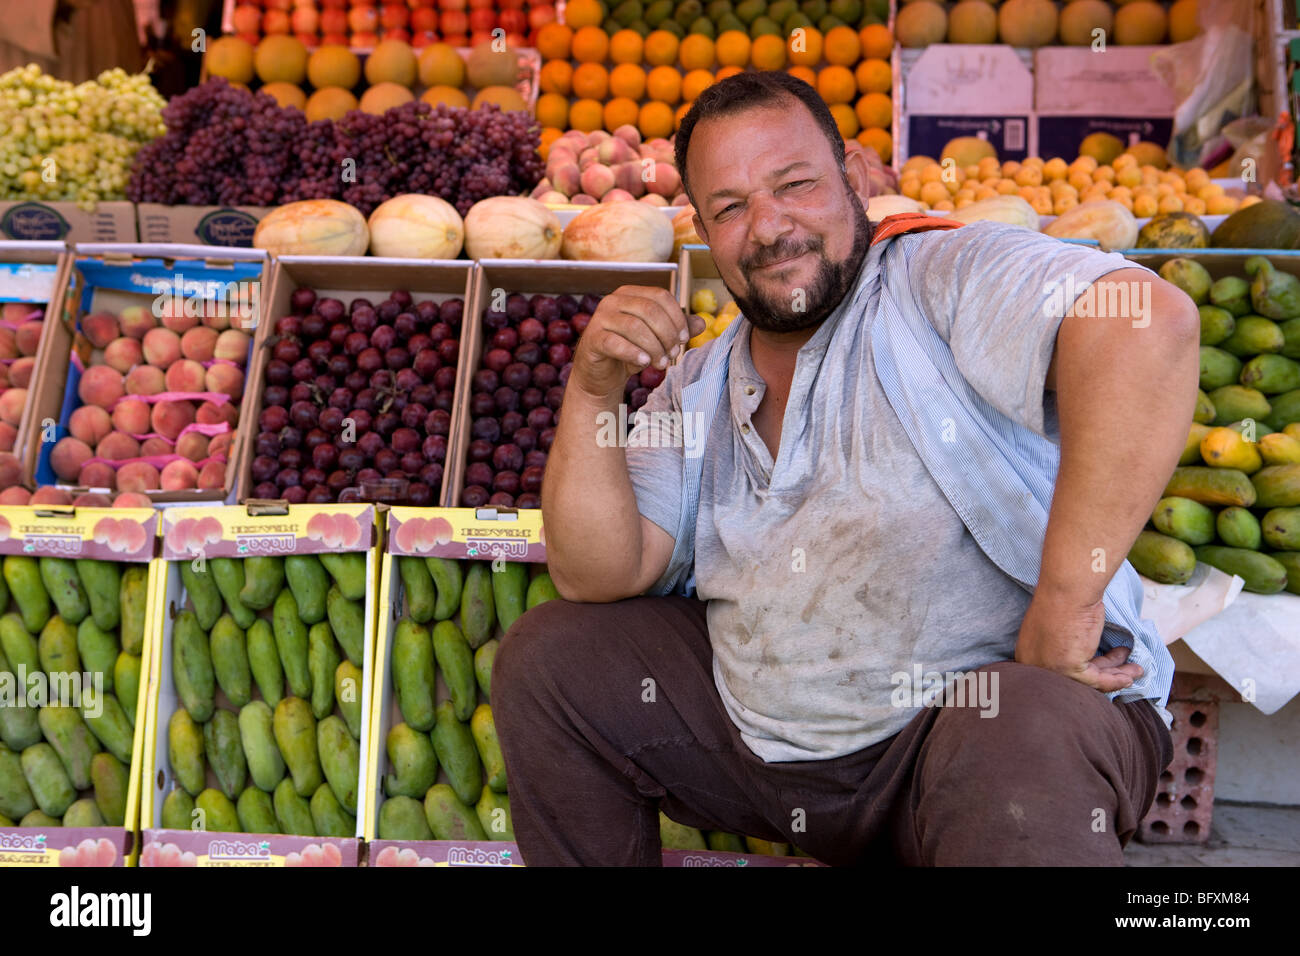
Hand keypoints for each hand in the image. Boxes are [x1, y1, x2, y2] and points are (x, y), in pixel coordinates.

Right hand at [570, 286, 705, 401]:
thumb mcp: (657, 340)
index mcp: (630, 294)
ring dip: (654, 347)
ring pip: (634, 326)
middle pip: (649, 310)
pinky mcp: (592, 338)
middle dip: (667, 334)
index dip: (677, 317)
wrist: (602, 375)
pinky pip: (615, 342)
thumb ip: (677, 330)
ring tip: (662, 363)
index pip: (660, 296)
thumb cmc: (631, 352)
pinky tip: (645, 362)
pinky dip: (633, 353)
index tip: (684, 339)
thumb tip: (702, 323)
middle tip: (673, 354)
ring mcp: (600, 318)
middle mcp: (613, 301)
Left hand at [1013, 588, 1143, 692]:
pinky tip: (1129, 677)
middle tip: (1126, 669)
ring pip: (1089, 679)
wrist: (1067, 588)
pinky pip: (1096, 680)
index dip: (1090, 667)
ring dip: (1116, 674)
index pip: (1061, 669)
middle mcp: (1035, 664)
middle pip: (1077, 676)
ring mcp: (1049, 668)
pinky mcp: (1067, 668)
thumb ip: (1069, 642)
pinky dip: (1115, 680)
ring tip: (1135, 670)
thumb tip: (1087, 653)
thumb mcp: (1062, 624)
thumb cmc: (1065, 597)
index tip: (1109, 666)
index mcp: (1028, 652)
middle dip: (1107, 671)